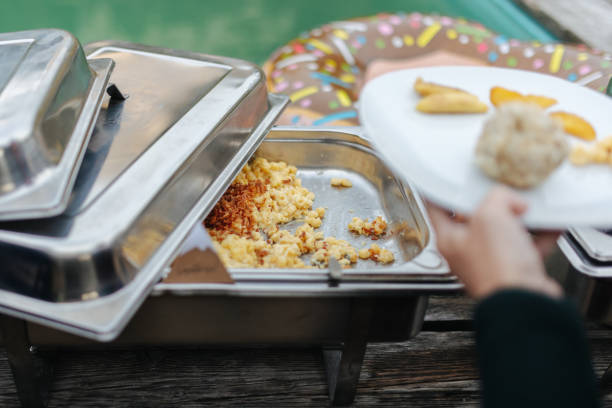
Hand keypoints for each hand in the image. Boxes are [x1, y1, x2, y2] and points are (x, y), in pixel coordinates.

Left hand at [427, 187, 562, 299]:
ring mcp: (490, 262)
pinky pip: (526, 246)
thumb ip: (497, 198)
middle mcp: (466, 252)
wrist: (524, 302)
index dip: (442, 190)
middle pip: (475, 218)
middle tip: (502, 193)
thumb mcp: (491, 216)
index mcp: (449, 239)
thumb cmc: (497, 267)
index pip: (437, 207)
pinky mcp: (514, 271)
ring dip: (518, 219)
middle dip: (491, 204)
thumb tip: (508, 199)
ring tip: (528, 208)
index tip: (446, 180)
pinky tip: (549, 225)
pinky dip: (538, 235)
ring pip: (503, 232)